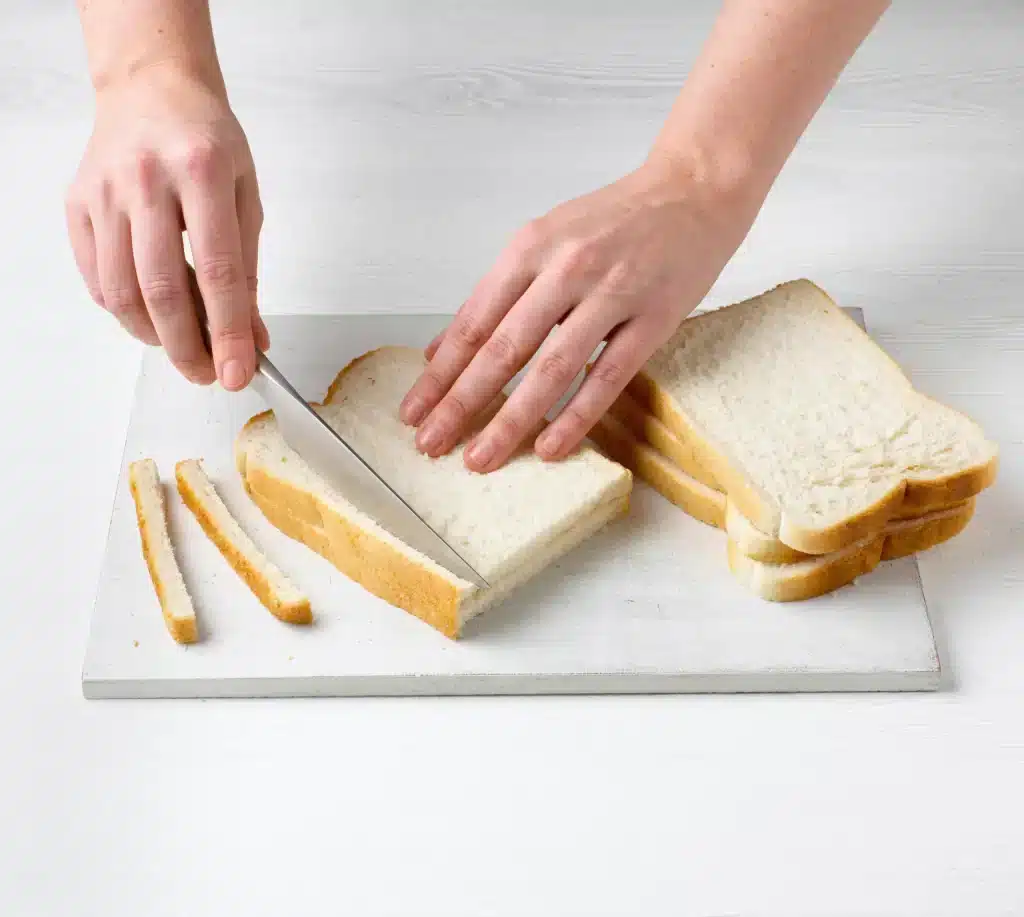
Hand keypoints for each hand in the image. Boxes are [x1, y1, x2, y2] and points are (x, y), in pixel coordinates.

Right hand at [65, 63, 266, 389]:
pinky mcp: (77, 205)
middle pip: (161, 290)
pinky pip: (97, 278)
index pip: (218, 272)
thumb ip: (249, 270)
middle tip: (209, 375)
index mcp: (201, 171)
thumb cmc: (207, 141)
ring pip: (122, 292)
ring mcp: (103, 193)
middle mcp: (145, 180)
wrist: (151, 88)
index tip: (239, 373)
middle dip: (188, 348)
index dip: (229, 332)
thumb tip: (252, 336)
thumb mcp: (246, 196)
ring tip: (183, 346)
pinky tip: (151, 315)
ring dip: (155, 336)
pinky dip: (125, 311)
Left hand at [399, 160, 756, 471]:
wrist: (693, 190)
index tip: (414, 412)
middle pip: (503, 348)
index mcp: (530, 248)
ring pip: (552, 368)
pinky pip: (608, 376)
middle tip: (432, 445)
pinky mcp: (654, 318)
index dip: (440, 373)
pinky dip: (575, 416)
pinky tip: (549, 448)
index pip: (473, 323)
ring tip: (481, 459)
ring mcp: (612, 293)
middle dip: (461, 403)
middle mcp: (565, 269)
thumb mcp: (543, 241)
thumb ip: (495, 296)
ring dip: (511, 419)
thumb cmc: (613, 221)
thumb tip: (441, 351)